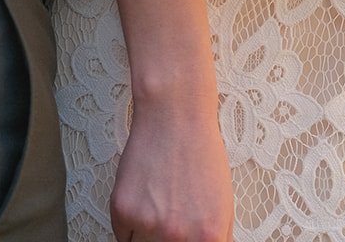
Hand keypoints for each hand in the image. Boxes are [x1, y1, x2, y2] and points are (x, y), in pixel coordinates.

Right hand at [109, 99, 233, 241]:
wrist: (175, 115)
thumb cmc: (200, 153)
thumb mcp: (223, 205)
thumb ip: (215, 239)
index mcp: (208, 238)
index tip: (181, 239)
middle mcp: (178, 237)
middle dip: (166, 241)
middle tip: (169, 220)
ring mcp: (149, 225)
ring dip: (147, 237)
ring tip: (158, 208)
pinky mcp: (123, 211)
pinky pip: (122, 236)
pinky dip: (130, 224)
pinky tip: (143, 197)